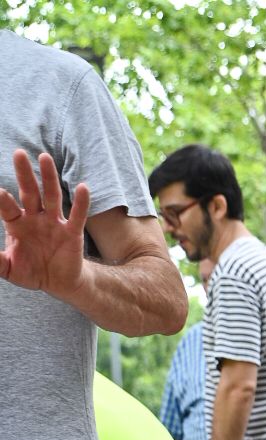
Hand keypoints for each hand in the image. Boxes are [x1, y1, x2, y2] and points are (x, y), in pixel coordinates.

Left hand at [0, 151, 91, 298]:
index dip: (2, 199)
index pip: (7, 207)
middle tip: (19, 153)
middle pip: (29, 192)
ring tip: (44, 157)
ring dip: (48, 178)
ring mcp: (54, 223)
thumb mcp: (9, 268)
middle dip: (24, 174)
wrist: (59, 284)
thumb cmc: (32, 272)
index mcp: (17, 223)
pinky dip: (81, 203)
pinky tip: (82, 188)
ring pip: (51, 196)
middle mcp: (35, 217)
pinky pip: (76, 216)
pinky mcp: (72, 233)